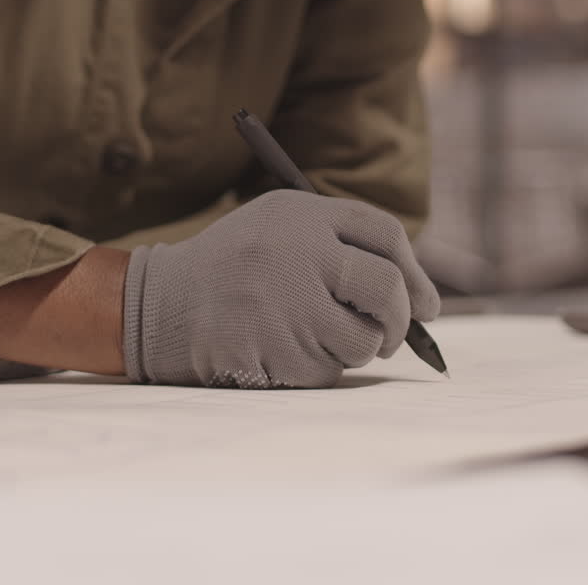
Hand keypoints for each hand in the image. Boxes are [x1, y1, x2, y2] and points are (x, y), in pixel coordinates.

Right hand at [123, 190, 439, 388]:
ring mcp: (283, 306)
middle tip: (394, 336)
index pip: (385, 236)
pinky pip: (325, 372)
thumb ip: (339, 242)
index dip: (415, 274)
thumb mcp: (279, 225)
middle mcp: (297, 255)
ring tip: (318, 337)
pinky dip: (317, 369)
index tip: (427, 305)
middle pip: (386, 290)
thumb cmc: (234, 266)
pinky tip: (281, 350)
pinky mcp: (269, 351)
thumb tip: (417, 295)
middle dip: (402, 321)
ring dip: (356, 349)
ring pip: (361, 342)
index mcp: (301, 215)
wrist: (161, 302)